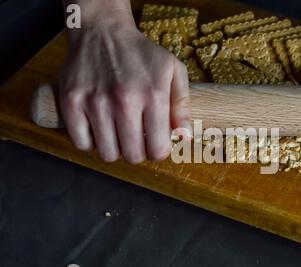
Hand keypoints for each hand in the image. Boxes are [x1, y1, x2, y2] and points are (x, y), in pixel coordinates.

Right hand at [59, 0, 190, 163]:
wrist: (103, 31)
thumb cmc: (141, 54)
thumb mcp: (173, 70)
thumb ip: (182, 105)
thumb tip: (184, 137)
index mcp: (153, 95)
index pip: (158, 149)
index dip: (159, 152)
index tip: (155, 144)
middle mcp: (124, 101)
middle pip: (132, 156)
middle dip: (138, 153)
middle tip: (136, 139)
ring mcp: (95, 102)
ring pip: (107, 154)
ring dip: (115, 149)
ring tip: (118, 133)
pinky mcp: (71, 101)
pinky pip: (81, 142)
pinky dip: (90, 142)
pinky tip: (98, 129)